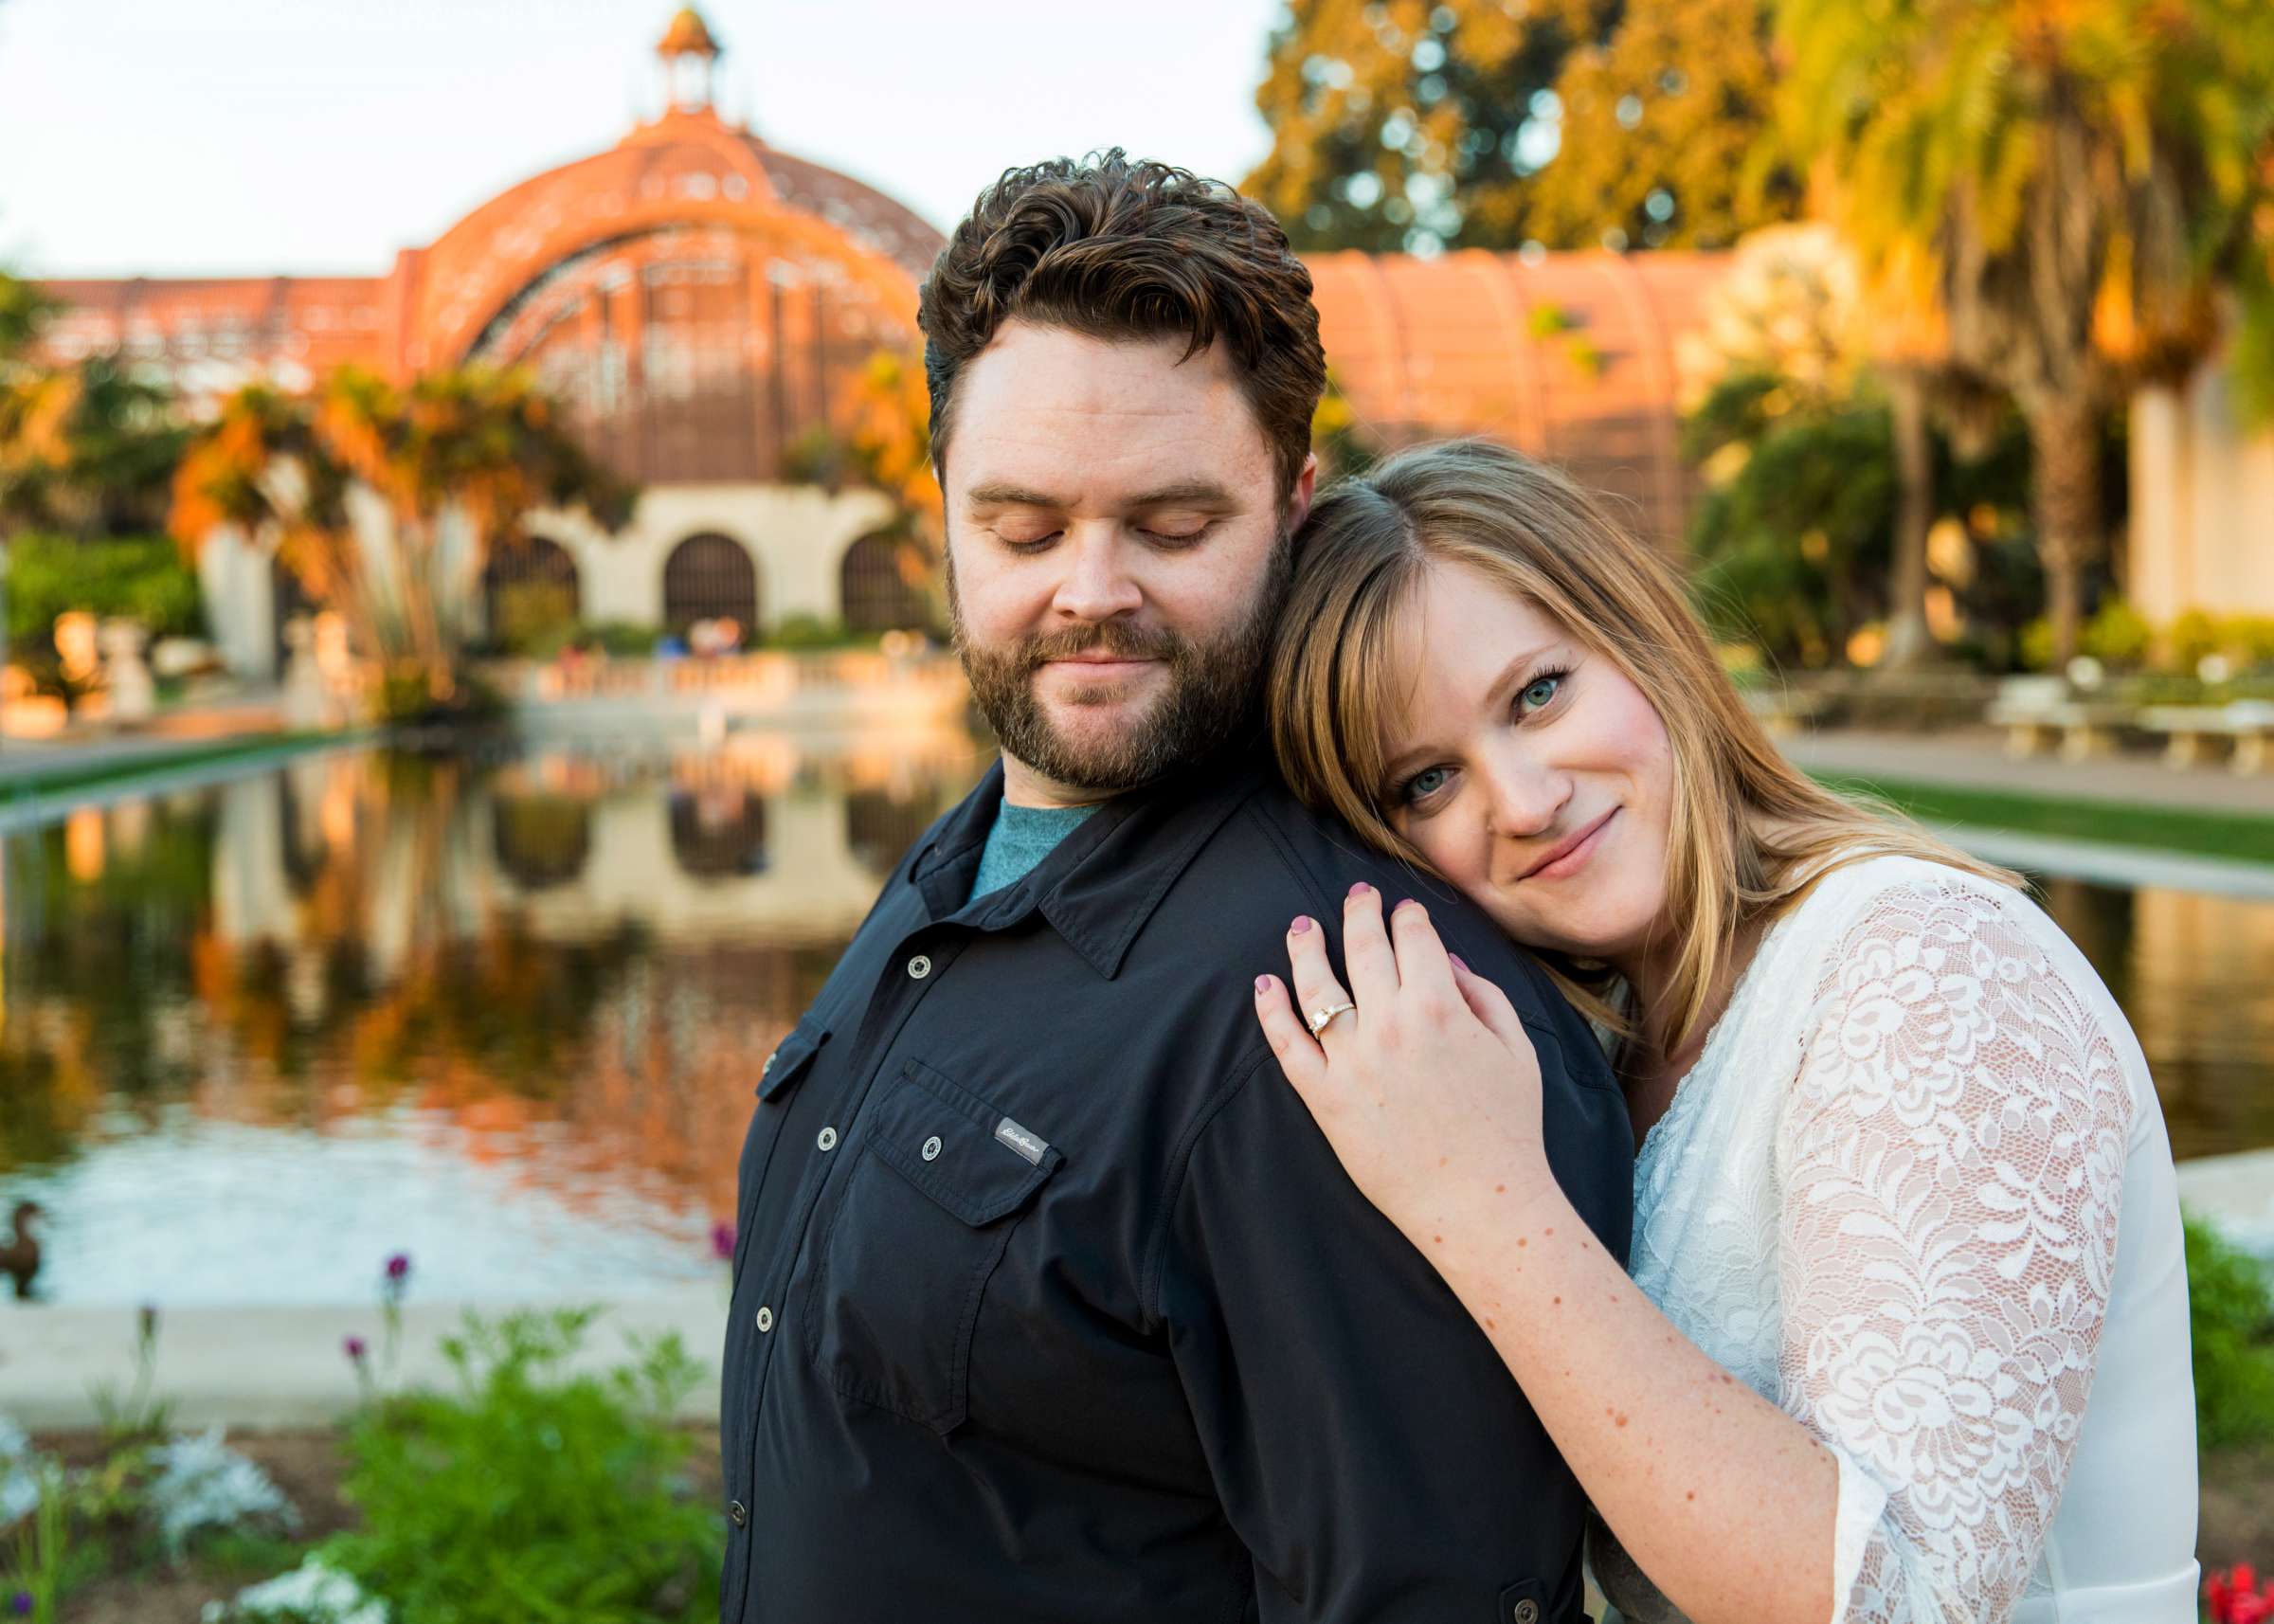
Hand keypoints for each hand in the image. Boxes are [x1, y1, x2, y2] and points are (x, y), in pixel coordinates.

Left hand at [1252, 883, 1550, 1241]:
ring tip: (1301, 926)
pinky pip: (1287, 1044)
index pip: (1414, 938)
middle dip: (1360, 912)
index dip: (1409, 917)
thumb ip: (1482, 994)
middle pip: (1364, 947)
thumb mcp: (1516, 1049)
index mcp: (1439, 1007)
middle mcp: (1389, 1025)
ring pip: (1316, 986)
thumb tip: (1446, 959)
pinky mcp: (1324, 1098)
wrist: (1482, 1202)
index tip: (1405, 911)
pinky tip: (1264, 985)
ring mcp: (1351, 1061)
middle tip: (1357, 895)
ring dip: (1305, 946)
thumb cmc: (1509, 1128)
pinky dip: (1270, 1010)